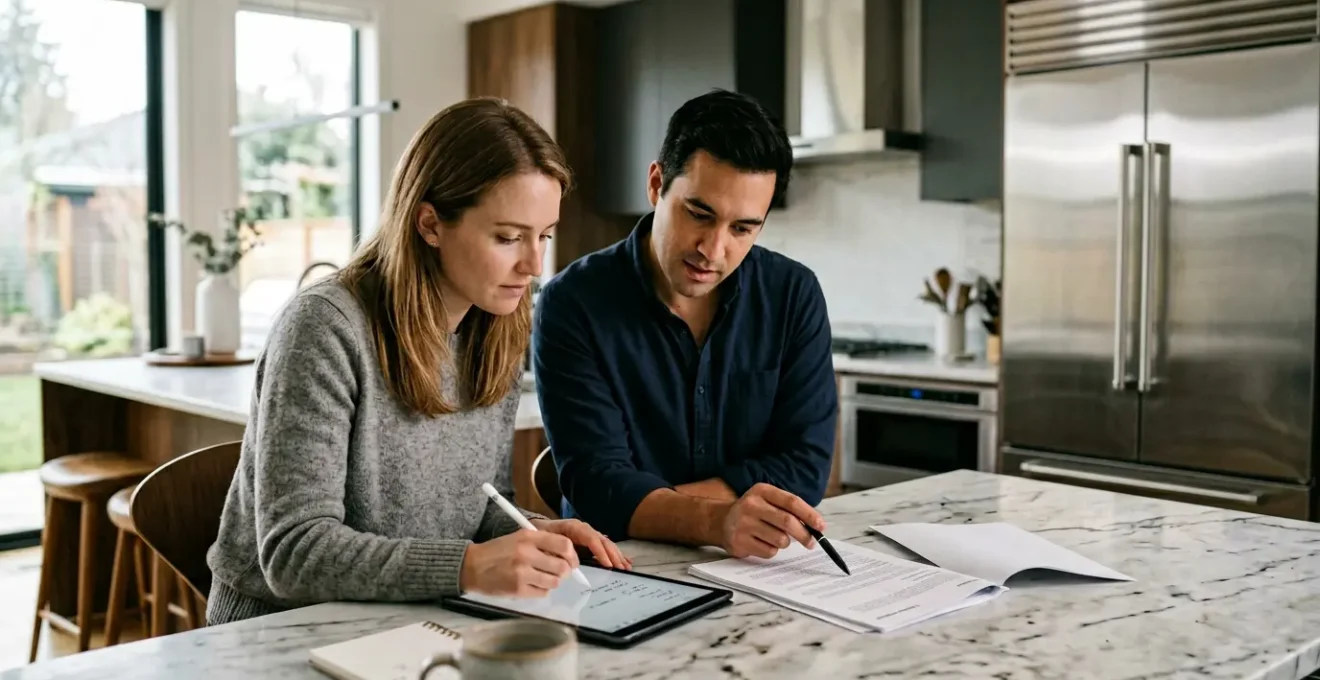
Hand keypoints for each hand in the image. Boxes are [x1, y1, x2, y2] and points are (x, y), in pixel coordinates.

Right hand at [459, 529, 577, 596]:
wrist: (472, 566)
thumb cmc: (498, 551)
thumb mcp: (519, 538)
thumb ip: (542, 543)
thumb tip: (568, 555)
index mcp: (529, 537)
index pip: (564, 544)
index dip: (572, 555)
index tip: (571, 560)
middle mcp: (527, 554)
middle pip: (562, 566)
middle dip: (565, 571)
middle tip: (560, 572)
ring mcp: (522, 573)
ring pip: (555, 581)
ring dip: (553, 581)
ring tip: (543, 577)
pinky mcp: (518, 589)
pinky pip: (543, 593)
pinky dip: (541, 590)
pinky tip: (532, 584)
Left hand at [532, 518, 631, 569]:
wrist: (536, 529)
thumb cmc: (540, 535)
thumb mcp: (545, 541)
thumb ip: (557, 549)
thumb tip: (570, 562)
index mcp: (574, 527)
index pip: (591, 539)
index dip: (600, 551)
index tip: (608, 564)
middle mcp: (584, 529)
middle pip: (602, 541)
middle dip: (613, 555)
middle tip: (621, 569)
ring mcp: (588, 534)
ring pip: (606, 544)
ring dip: (617, 555)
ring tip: (627, 567)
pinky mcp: (589, 541)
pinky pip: (604, 547)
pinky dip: (615, 554)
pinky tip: (625, 561)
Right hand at [720, 483, 824, 558]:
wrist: (721, 521)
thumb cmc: (754, 512)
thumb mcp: (768, 501)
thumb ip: (789, 510)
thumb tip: (815, 526)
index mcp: (762, 491)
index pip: (791, 501)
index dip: (809, 514)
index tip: (821, 526)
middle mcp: (751, 505)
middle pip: (787, 522)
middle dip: (804, 534)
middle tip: (811, 542)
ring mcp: (743, 524)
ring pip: (780, 540)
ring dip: (784, 542)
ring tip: (774, 537)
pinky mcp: (739, 542)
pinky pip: (768, 552)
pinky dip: (771, 550)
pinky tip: (761, 543)